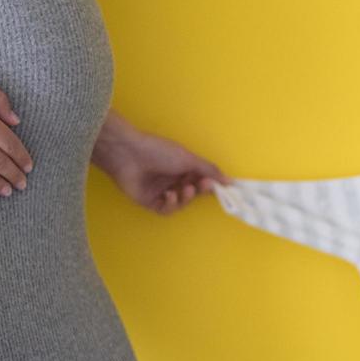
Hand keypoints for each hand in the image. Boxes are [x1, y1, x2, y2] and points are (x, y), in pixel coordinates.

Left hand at [92, 114, 229, 213]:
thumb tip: (230, 180)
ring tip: (184, 190)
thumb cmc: (159, 151)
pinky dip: (170, 204)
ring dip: (185, 198)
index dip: (211, 184)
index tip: (222, 187)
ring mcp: (160, 191)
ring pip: (180, 203)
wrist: (129, 154)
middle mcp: (172, 179)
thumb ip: (209, 170)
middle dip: (199, 191)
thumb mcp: (188, 158)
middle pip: (192, 192)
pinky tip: (169, 195)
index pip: (201, 179)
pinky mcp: (149, 201)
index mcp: (182, 166)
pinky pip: (165, 209)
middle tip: (204, 186)